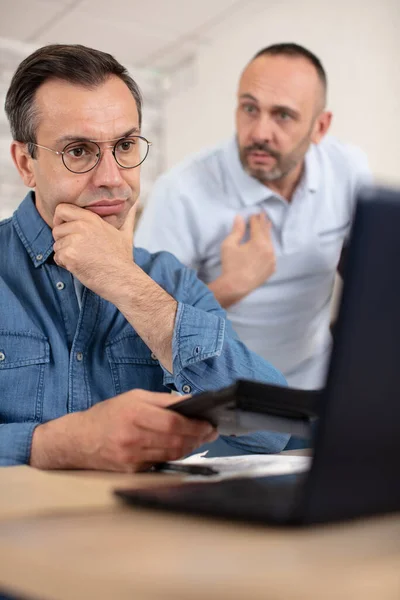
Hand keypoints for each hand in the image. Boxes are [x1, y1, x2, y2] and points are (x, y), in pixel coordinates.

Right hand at [30, 389, 217, 471]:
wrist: (79, 440)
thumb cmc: (109, 414)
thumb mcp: (134, 397)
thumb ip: (163, 400)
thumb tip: (190, 403)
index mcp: (134, 415)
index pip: (173, 424)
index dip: (195, 426)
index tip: (209, 424)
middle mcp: (132, 437)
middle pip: (176, 442)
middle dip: (198, 438)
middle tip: (210, 433)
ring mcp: (132, 457)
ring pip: (171, 454)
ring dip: (190, 447)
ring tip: (199, 439)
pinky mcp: (132, 470)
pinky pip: (161, 463)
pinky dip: (174, 455)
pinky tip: (181, 447)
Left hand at [52, 202, 137, 301]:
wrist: (122, 279)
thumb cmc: (122, 258)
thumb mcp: (125, 233)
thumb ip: (126, 217)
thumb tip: (135, 203)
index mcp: (91, 219)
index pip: (62, 209)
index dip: (60, 219)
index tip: (66, 228)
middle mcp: (81, 227)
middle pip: (56, 229)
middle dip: (63, 240)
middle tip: (77, 250)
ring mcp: (74, 241)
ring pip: (56, 245)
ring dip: (65, 254)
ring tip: (82, 259)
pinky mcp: (70, 256)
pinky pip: (57, 257)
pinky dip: (65, 264)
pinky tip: (79, 267)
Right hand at [220, 213, 275, 295]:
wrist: (236, 286)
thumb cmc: (231, 265)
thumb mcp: (229, 245)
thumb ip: (237, 230)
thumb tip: (239, 217)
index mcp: (259, 242)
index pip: (257, 226)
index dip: (255, 219)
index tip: (254, 214)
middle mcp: (269, 249)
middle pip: (266, 233)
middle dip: (264, 223)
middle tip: (263, 215)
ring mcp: (272, 260)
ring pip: (270, 244)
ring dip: (267, 235)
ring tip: (267, 227)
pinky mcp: (271, 269)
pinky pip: (271, 255)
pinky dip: (269, 249)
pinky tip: (267, 247)